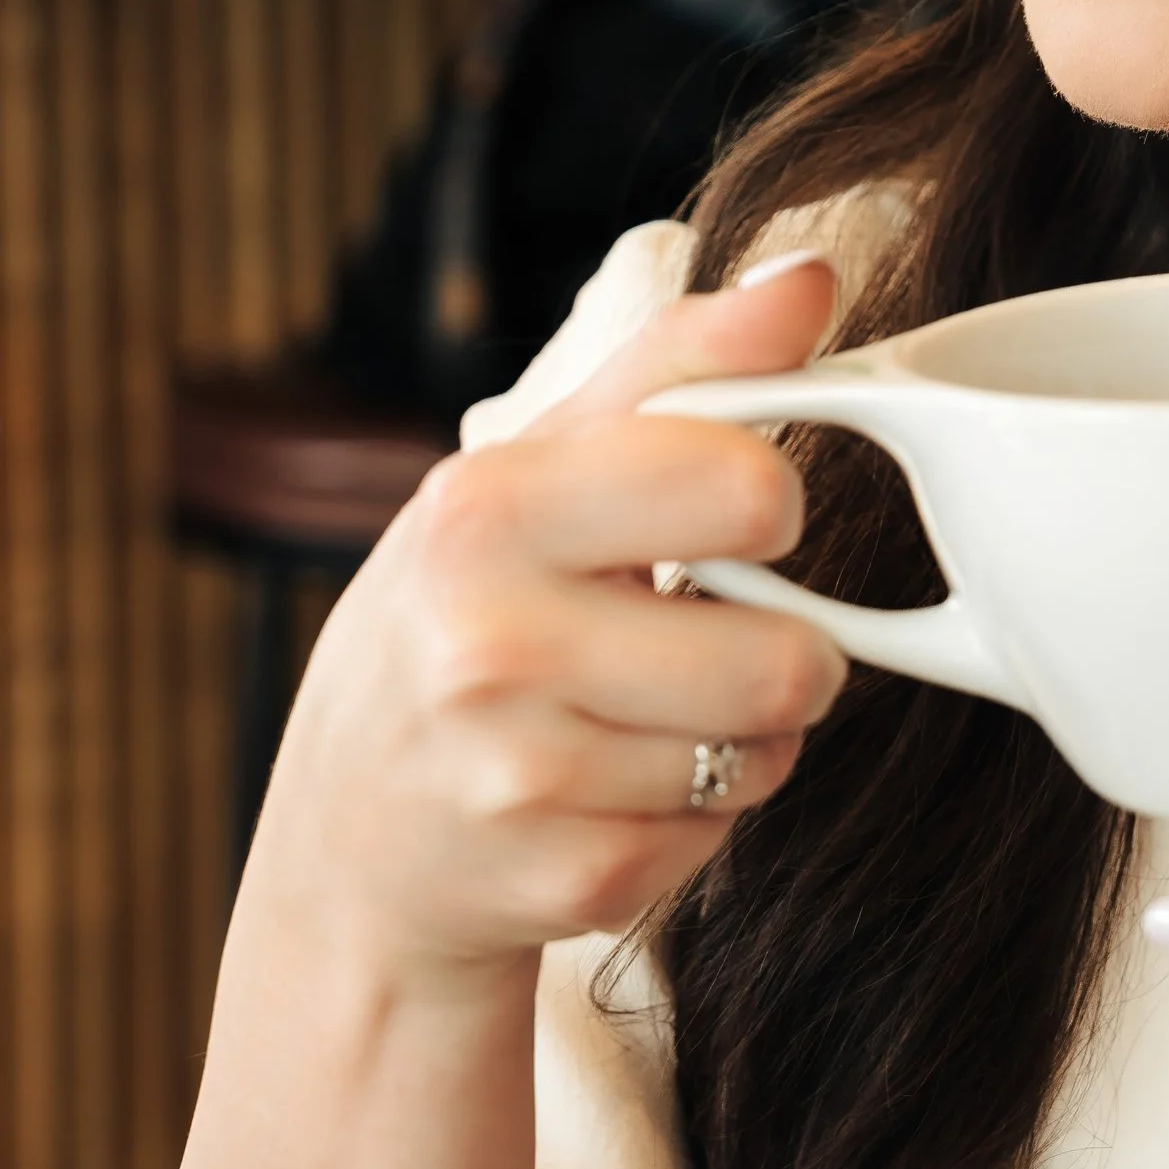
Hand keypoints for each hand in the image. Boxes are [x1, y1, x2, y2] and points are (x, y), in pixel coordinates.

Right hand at [247, 258, 848, 982]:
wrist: (354, 836)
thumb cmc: (470, 609)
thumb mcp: (542, 462)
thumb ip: (685, 363)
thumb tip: (813, 282)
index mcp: (488, 511)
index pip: (743, 490)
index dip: (769, 506)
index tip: (730, 519)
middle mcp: (488, 648)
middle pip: (786, 657)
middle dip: (782, 648)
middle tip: (709, 634)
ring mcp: (520, 781)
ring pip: (764, 753)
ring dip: (740, 738)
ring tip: (650, 712)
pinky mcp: (562, 886)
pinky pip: (721, 838)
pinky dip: (694, 817)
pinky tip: (614, 789)